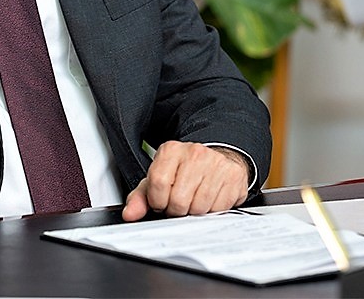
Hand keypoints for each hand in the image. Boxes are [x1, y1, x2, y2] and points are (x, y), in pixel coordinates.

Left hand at [121, 141, 249, 221]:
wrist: (218, 159)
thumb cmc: (185, 172)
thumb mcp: (158, 180)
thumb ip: (140, 198)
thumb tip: (130, 213)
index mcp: (171, 151)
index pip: (158, 184)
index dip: (158, 201)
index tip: (162, 201)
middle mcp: (194, 153)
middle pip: (178, 200)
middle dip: (177, 209)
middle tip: (180, 202)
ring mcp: (215, 163)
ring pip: (198, 207)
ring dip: (195, 211)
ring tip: (195, 199)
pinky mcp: (233, 176)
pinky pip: (219, 208)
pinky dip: (213, 210)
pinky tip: (210, 198)